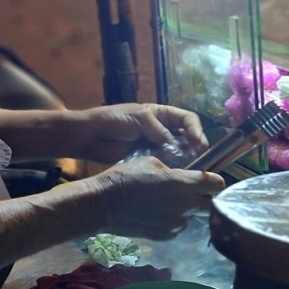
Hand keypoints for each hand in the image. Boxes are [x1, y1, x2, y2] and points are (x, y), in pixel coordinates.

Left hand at [75, 103, 208, 164]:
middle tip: (198, 159)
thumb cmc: (114, 120)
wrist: (90, 136)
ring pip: (179, 152)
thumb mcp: (139, 118)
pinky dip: (172, 168)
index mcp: (162, 114)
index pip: (188, 119)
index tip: (198, 143)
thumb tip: (176, 145)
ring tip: (190, 168)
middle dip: (195, 146)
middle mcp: (163, 129)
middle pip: (187, 137)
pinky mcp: (148, 160)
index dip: (196, 130)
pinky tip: (175, 173)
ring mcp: (156, 146)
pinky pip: (166, 164)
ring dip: (186, 159)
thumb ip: (159, 130)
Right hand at [89, 156, 224, 239]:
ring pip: (194, 216)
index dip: (215, 181)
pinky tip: (159, 212)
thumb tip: (185, 175)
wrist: (102, 205)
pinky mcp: (166, 235)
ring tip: (169, 201)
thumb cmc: (125, 177)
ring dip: (188, 209)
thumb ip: (175, 170)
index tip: (209, 179)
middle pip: (211, 204)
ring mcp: (176, 224)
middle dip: (206, 197)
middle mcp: (184, 206)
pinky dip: (175, 219)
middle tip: (194, 191)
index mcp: (182, 184)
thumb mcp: (152, 162)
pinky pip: (180, 226)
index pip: (217, 185)